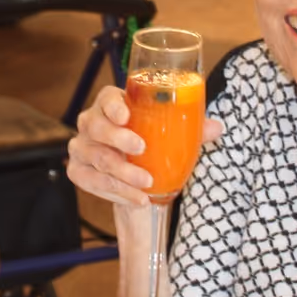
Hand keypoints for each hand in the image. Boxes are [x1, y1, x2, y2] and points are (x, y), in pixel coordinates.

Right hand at [66, 83, 221, 208]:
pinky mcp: (79, 171)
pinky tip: (136, 198)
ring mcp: (82, 148)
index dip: (113, 106)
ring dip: (122, 173)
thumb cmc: (153, 144)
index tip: (127, 116)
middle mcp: (91, 123)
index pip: (106, 98)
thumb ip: (192, 129)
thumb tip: (217, 128)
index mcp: (113, 105)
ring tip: (146, 183)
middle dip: (118, 139)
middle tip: (142, 149)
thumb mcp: (173, 135)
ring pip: (96, 158)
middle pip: (96, 126)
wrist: (136, 176)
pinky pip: (91, 182)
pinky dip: (115, 192)